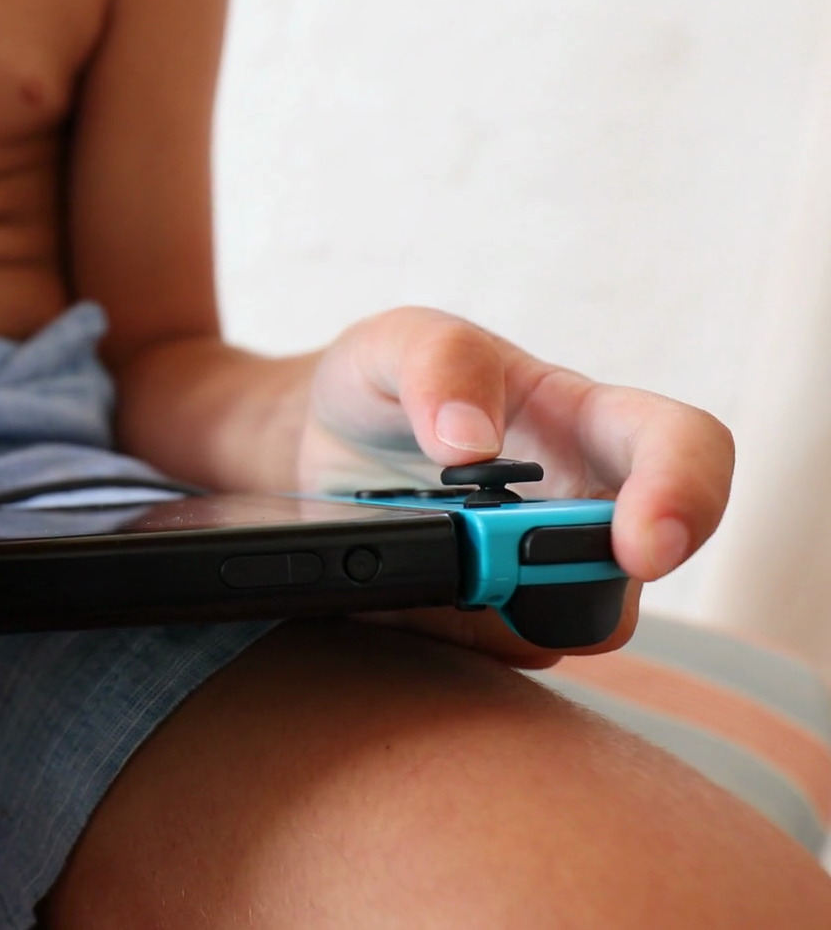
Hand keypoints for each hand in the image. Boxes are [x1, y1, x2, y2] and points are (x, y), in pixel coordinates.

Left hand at [297, 307, 733, 664]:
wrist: (313, 447)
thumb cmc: (379, 384)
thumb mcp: (393, 343)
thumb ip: (439, 364)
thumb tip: (470, 443)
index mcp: (584, 421)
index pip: (685, 449)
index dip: (686, 497)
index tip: (642, 547)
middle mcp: (582, 507)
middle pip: (627, 574)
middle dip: (564, 581)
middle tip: (480, 564)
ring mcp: (540, 576)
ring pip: (563, 629)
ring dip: (491, 609)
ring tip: (416, 550)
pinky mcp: (488, 626)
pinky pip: (486, 654)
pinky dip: (437, 629)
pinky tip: (395, 583)